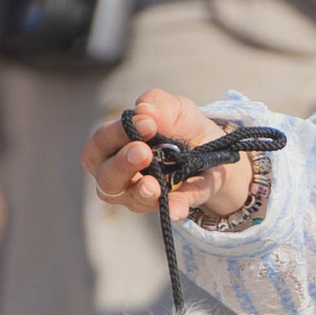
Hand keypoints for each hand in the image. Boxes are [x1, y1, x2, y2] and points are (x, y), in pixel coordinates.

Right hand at [85, 88, 240, 221]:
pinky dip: (173, 208)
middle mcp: (120, 175)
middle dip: (122, 165)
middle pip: (106, 178)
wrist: (215, 149)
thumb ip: (157, 103)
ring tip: (152, 184)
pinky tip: (178, 209)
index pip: (100, 144)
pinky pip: (168, 211)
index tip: (147, 123)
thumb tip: (144, 110)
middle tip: (143, 152)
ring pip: (131, 198)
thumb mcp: (173, 107)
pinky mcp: (170, 206)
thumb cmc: (180, 126)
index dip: (117, 134)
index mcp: (113, 146)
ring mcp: (141, 196)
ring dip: (142, 191)